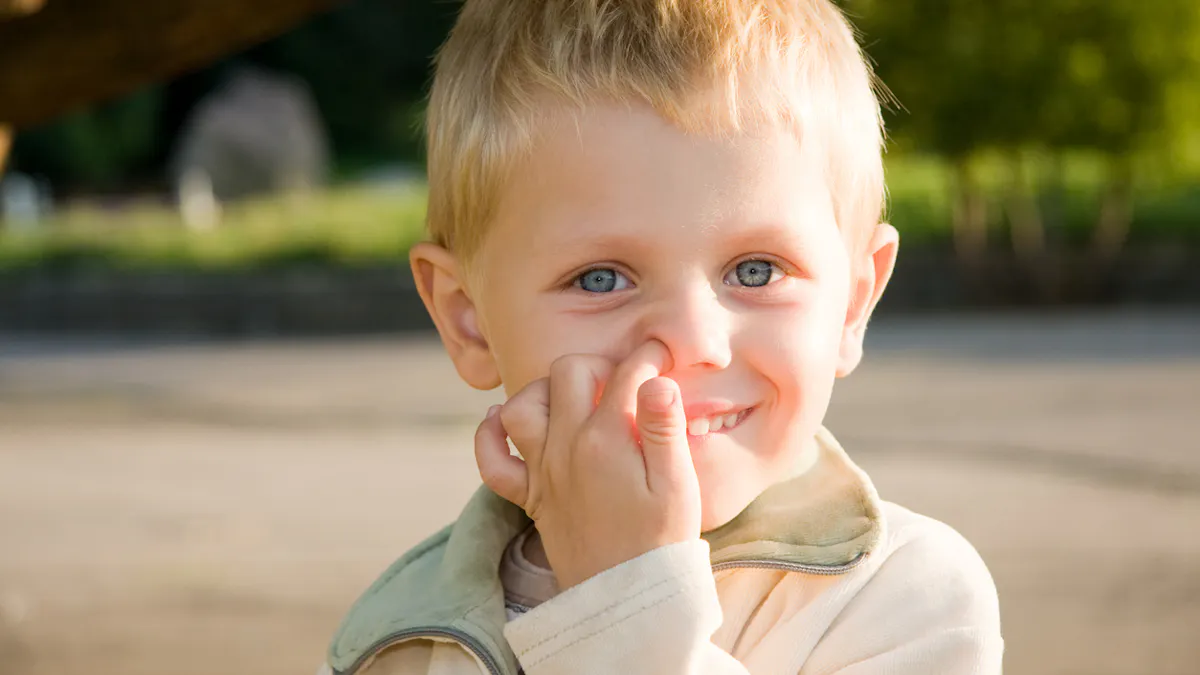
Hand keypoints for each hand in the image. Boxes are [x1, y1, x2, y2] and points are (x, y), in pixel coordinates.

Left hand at [473, 340, 701, 588]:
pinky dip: (490, 435)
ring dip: (545, 390)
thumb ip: (665, 429)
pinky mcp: (532, 497)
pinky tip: (503, 420)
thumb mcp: (678, 485)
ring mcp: (544, 471)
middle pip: (568, 371)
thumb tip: (657, 380)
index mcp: (608, 439)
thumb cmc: (660, 542)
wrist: (627, 599)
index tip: (663, 359)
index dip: (649, 357)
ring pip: (521, 405)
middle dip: (598, 364)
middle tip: (623, 381)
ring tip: (574, 397)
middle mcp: (566, 447)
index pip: (626, 372)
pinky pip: (492, 461)